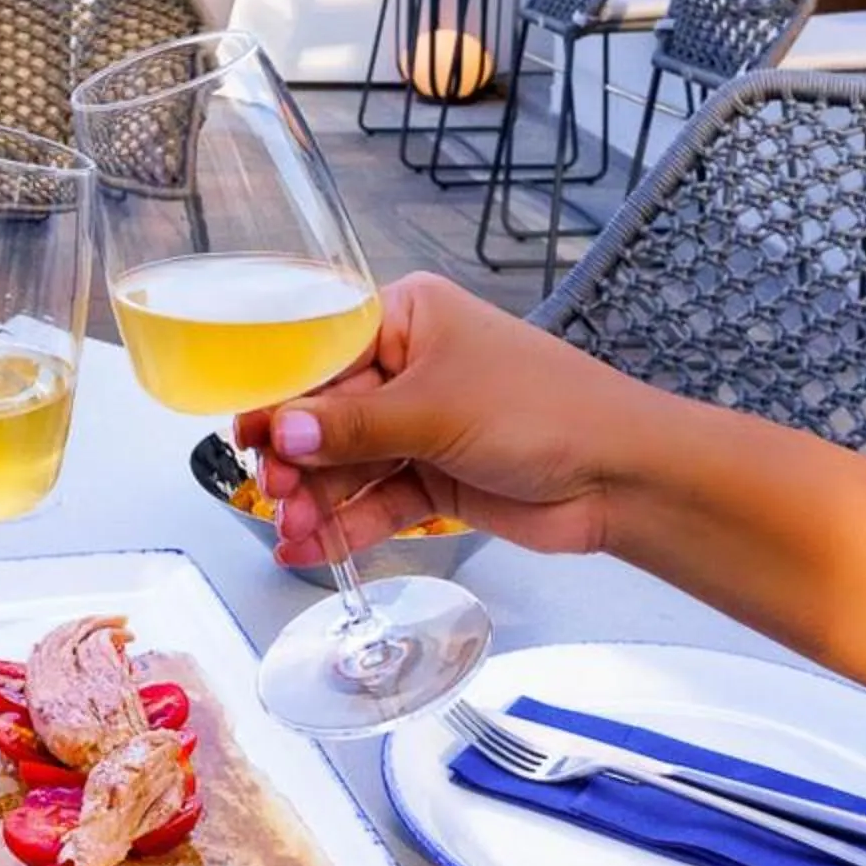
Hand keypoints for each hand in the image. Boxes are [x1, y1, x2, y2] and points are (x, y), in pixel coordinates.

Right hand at [235, 274, 649, 564]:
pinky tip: (312, 549)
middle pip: (327, 413)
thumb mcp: (437, 410)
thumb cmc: (543, 410)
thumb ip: (355, 426)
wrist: (620, 476)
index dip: (279, 392)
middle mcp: (409, 366)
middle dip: (296, 457)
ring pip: (347, 463)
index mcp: (408, 317)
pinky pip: (376, 500)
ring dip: (316, 499)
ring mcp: (422, 425)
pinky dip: (345, 525)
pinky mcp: (435, 477)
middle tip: (272, 491)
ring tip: (292, 533)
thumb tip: (283, 432)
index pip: (321, 349)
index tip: (244, 430)